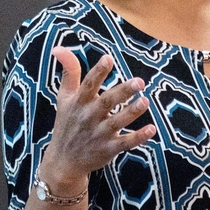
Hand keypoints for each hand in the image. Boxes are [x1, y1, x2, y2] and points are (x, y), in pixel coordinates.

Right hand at [38, 46, 156, 190]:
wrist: (63, 161)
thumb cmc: (67, 123)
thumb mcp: (64, 97)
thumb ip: (69, 72)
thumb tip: (58, 48)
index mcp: (79, 102)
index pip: (88, 85)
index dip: (98, 72)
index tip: (108, 59)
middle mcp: (88, 117)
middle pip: (106, 102)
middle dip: (122, 92)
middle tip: (139, 81)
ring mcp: (99, 134)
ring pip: (117, 122)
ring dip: (131, 112)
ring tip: (145, 101)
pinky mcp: (108, 149)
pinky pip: (125, 143)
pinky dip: (138, 137)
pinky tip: (151, 129)